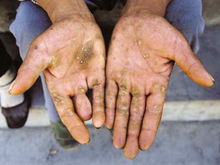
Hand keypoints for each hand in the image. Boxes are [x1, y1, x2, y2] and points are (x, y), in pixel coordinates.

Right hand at [9, 0, 105, 143]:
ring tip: (101, 123)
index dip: (73, 125)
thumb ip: (30, 71)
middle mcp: (73, 87)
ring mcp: (87, 81)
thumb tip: (14, 90)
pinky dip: (108, 100)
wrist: (75, 24)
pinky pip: (104, 89)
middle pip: (80, 110)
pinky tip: (112, 110)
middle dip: (85, 122)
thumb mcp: (41, 54)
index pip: (66, 111)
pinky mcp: (100, 74)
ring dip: (99, 113)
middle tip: (91, 131)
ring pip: (95, 102)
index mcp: (58, 87)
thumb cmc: (55, 37)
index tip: (82, 139)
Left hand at [105, 0, 213, 158]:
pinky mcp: (112, 73)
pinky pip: (108, 93)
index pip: (154, 111)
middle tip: (128, 152)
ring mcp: (126, 80)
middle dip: (131, 133)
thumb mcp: (177, 48)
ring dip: (118, 125)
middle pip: (136, 114)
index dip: (149, 128)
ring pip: (121, 107)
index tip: (144, 145)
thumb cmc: (160, 31)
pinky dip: (106, 107)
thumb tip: (209, 82)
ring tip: (116, 142)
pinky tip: (104, 122)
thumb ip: (190, 65)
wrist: (139, 19)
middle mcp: (141, 86)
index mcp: (157, 84)